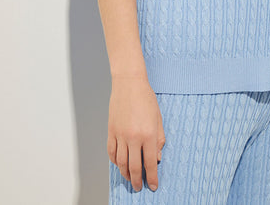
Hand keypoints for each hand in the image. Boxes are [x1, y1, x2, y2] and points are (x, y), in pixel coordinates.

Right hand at [107, 75, 165, 191]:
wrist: (129, 83)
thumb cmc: (146, 98)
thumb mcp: (158, 118)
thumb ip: (159, 139)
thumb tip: (157, 158)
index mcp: (148, 134)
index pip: (150, 163)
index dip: (152, 178)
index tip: (153, 186)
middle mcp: (133, 137)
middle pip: (134, 167)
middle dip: (138, 181)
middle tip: (140, 187)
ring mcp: (120, 135)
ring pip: (121, 163)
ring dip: (125, 174)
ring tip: (130, 178)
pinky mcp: (111, 131)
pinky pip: (111, 152)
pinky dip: (115, 161)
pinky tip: (119, 164)